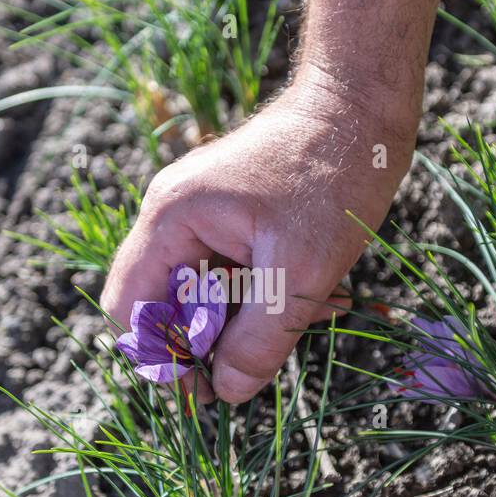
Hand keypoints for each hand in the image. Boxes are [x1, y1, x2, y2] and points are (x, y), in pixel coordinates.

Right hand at [101, 67, 418, 402]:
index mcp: (170, 222)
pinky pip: (238, 274)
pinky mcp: (237, 217)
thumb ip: (259, 339)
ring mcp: (205, 216)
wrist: (365, 102)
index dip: (161, 358)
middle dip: (217, 340)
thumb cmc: (332, 174)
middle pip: (168, 308)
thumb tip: (227, 393)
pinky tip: (324, 295)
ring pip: (209, 296)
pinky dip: (273, 294)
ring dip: (255, 319)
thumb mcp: (300, 271)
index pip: (130, 311)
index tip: (208, 388)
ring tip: (316, 312)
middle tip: (268, 359)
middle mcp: (175, 218)